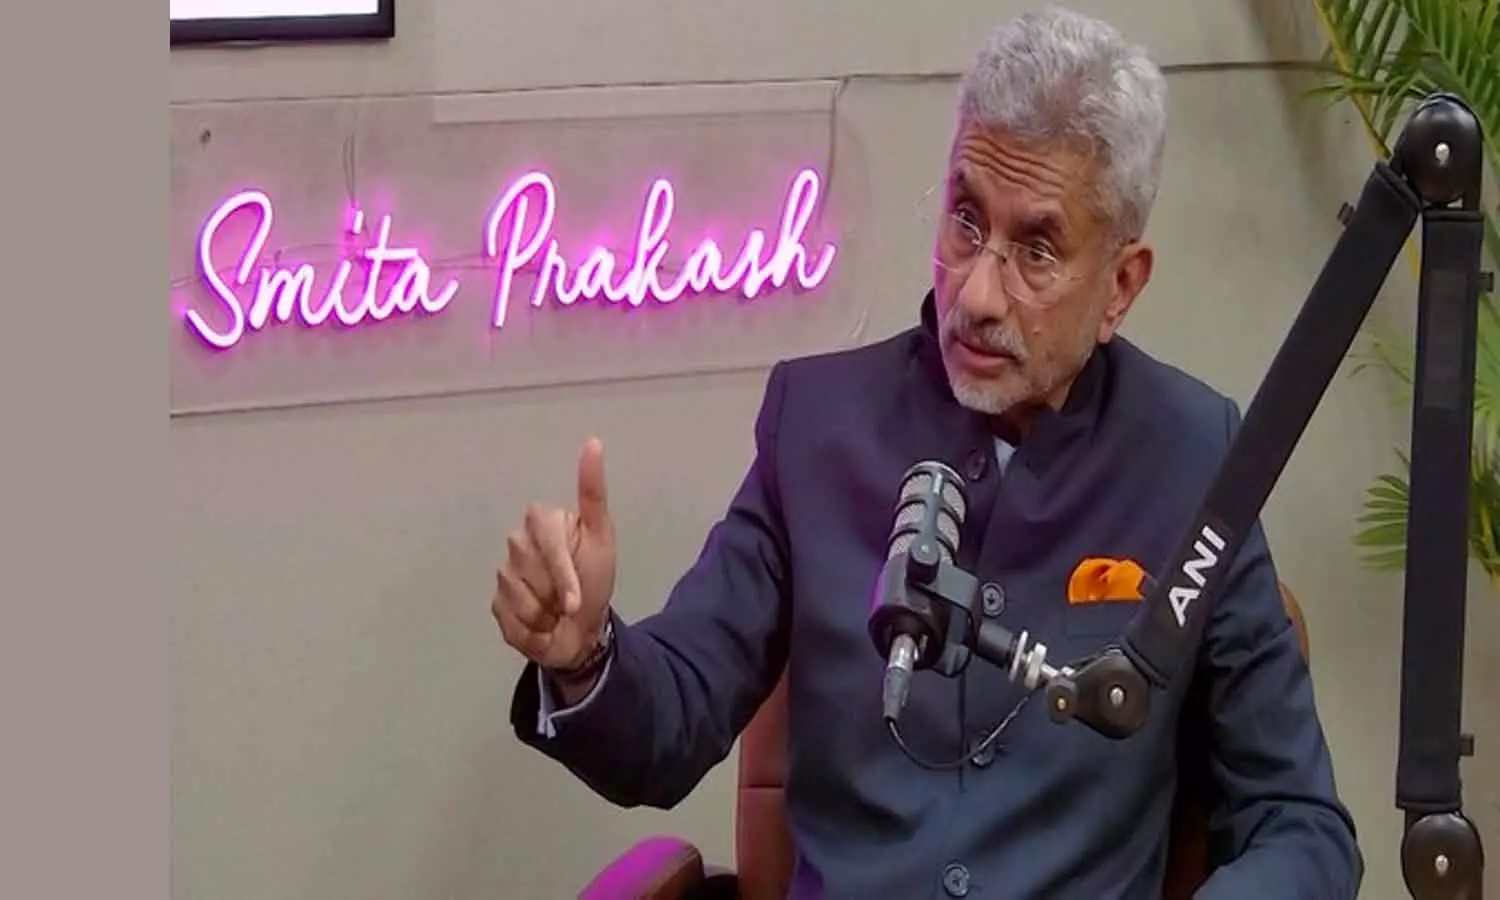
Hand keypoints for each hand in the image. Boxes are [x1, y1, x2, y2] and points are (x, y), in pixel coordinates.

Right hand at [492, 438, 616, 671]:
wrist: (583, 631)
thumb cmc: (595, 580)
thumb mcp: (601, 537)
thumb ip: (593, 493)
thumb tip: (594, 442)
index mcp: (543, 521)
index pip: (544, 540)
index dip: (561, 573)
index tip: (576, 598)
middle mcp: (517, 542)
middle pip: (529, 570)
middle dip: (556, 594)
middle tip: (570, 600)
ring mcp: (503, 574)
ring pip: (518, 597)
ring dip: (545, 615)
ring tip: (557, 613)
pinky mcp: (495, 603)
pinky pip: (509, 619)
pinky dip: (531, 630)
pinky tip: (541, 625)